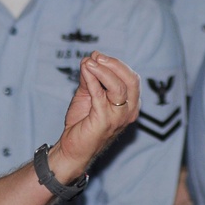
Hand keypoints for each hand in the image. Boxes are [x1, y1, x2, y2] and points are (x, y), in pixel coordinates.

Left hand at [50, 52, 139, 179]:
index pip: (131, 78)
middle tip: (96, 56)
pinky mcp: (104, 121)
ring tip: (89, 62)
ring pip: (118, 87)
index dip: (116, 64)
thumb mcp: (88, 95)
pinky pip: (99, 95)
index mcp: (130, 104)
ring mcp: (118, 117)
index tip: (97, 56)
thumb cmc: (83, 123)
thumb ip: (90, 78)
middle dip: (114, 64)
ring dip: (103, 70)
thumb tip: (89, 59)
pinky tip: (85, 71)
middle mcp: (129, 111)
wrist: (72, 149)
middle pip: (131, 80)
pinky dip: (92, 79)